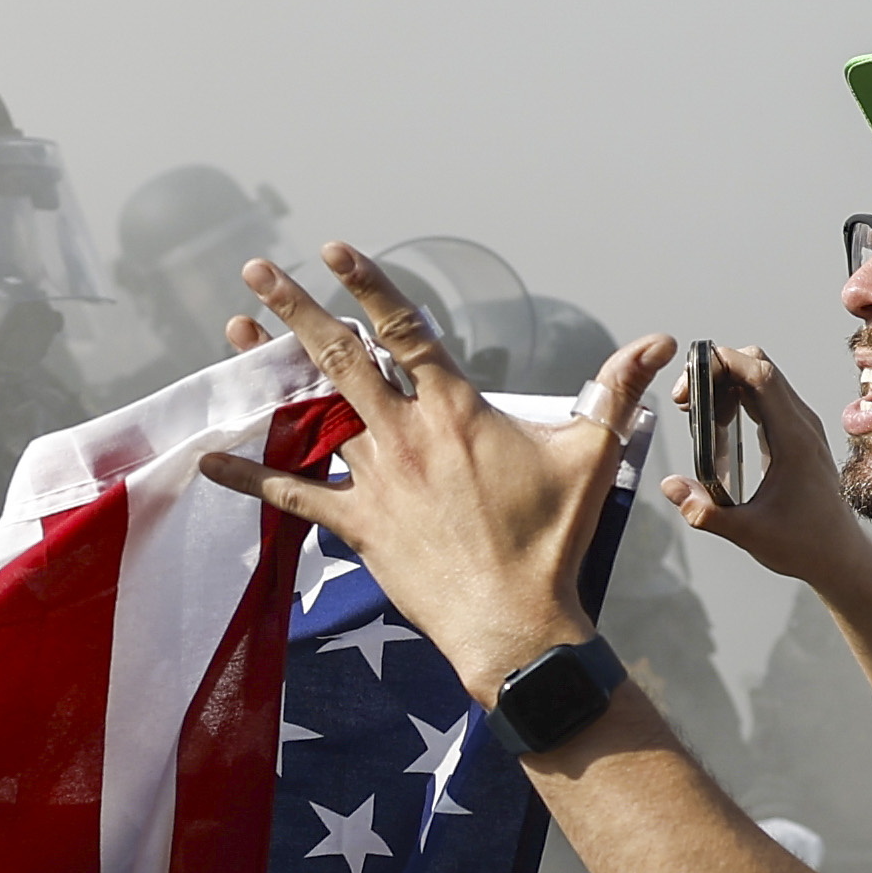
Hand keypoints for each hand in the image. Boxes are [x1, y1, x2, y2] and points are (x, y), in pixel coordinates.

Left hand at [197, 244, 646, 706]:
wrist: (516, 622)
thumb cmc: (554, 543)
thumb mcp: (591, 457)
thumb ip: (617, 391)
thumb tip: (660, 342)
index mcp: (457, 410)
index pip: (407, 330)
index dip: (369, 284)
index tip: (335, 249)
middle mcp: (407, 436)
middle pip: (341, 357)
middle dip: (297, 308)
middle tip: (257, 270)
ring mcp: (377, 480)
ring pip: (311, 412)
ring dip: (271, 370)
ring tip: (234, 331)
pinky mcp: (357, 525)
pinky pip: (293, 496)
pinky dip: (251, 477)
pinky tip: (211, 457)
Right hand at [664, 344, 871, 592]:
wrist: (839, 556)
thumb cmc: (803, 544)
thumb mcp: (747, 533)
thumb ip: (705, 511)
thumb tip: (670, 487)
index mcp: (793, 438)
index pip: (760, 374)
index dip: (722, 364)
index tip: (689, 380)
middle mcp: (801, 424)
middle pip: (759, 366)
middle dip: (717, 370)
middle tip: (687, 401)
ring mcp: (802, 426)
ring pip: (762, 379)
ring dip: (726, 385)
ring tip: (699, 416)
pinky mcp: (798, 435)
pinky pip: (767, 399)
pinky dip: (739, 399)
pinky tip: (720, 426)